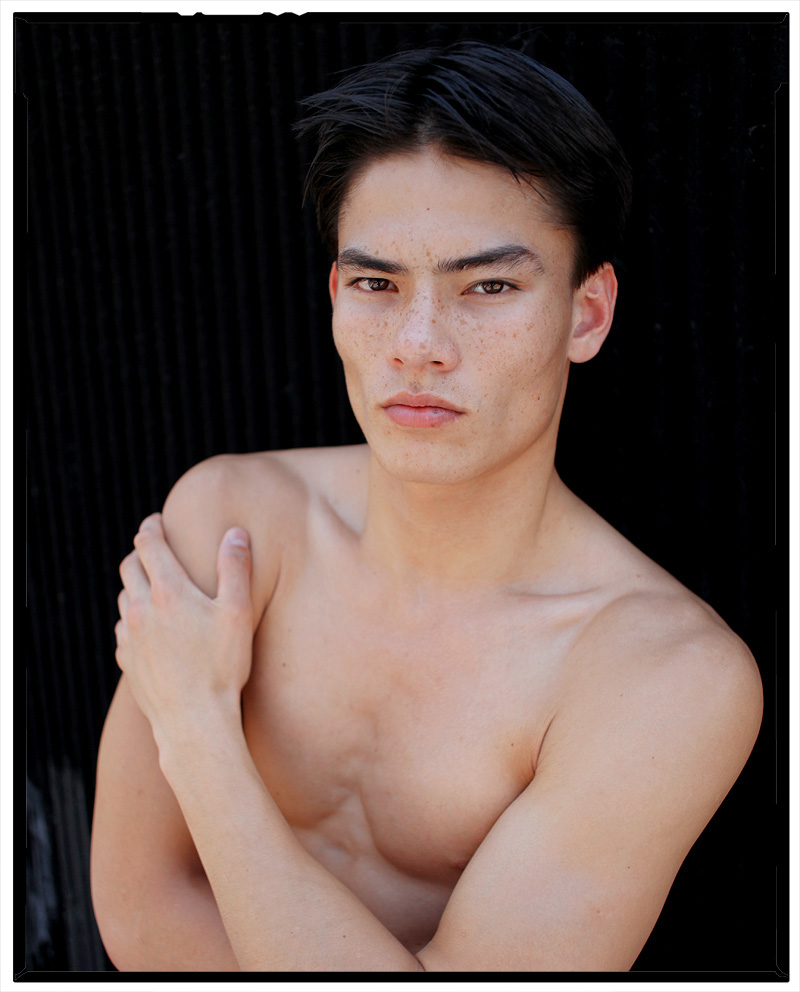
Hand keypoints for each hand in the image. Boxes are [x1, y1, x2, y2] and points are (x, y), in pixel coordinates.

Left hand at [114, 513, 253, 744]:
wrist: (193, 720)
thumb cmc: (221, 667)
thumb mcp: (237, 613)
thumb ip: (235, 568)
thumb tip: (235, 533)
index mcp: (168, 591)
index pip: (148, 544)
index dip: (152, 527)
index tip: (157, 522)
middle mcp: (141, 609)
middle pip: (130, 567)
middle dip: (141, 553)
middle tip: (156, 551)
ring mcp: (129, 636)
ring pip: (124, 598)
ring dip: (137, 587)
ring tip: (156, 589)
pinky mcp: (126, 659)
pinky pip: (123, 629)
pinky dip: (135, 619)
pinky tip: (152, 628)